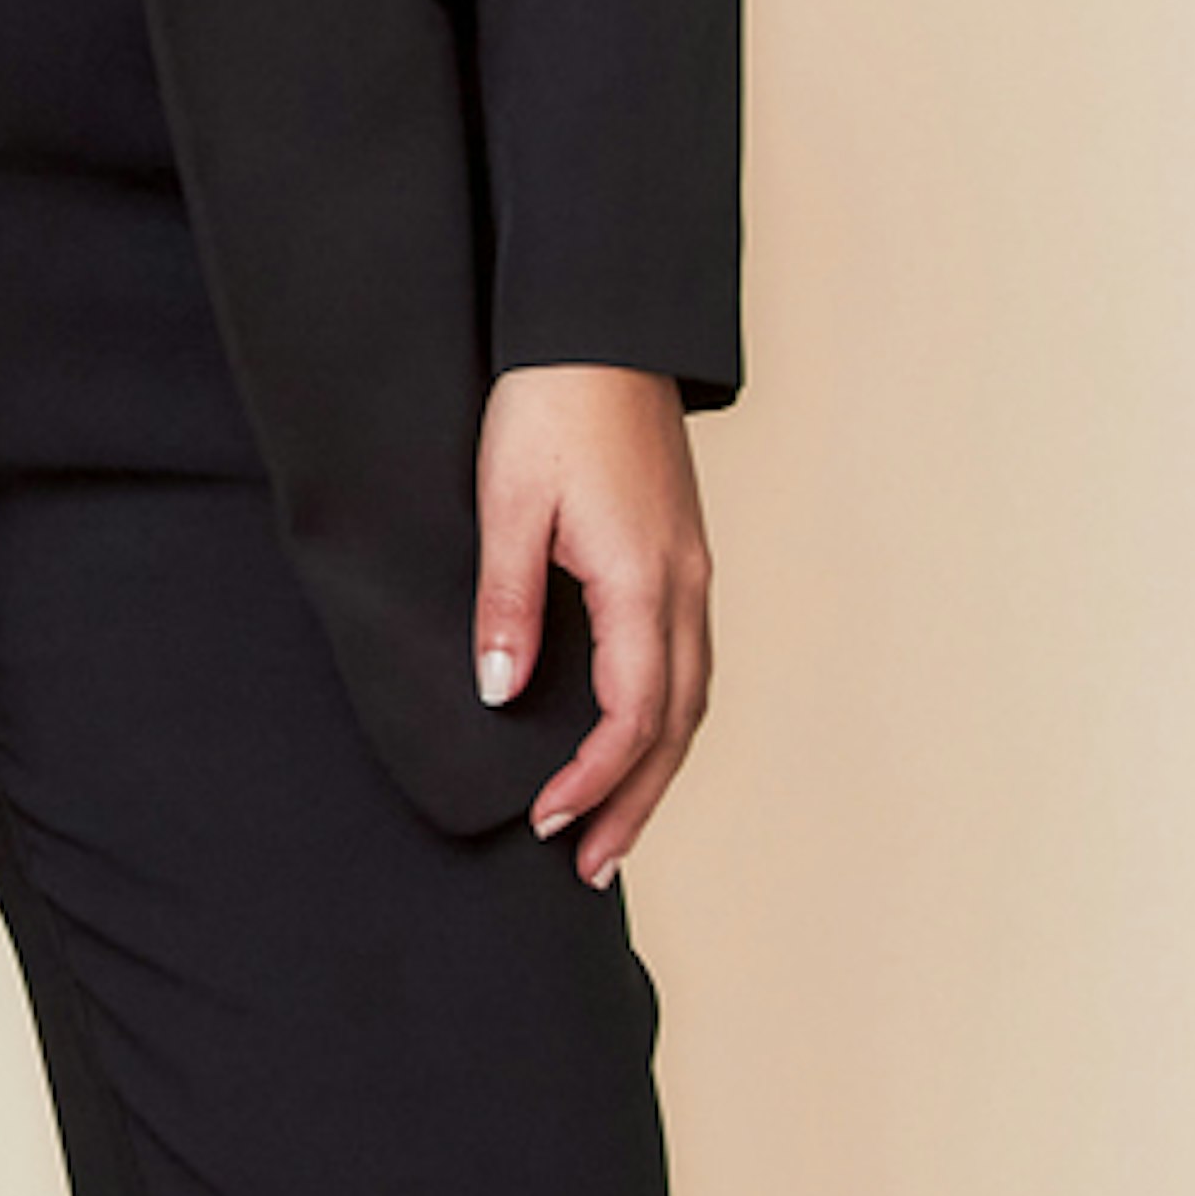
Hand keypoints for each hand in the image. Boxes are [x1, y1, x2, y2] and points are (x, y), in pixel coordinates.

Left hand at [472, 364, 713, 880]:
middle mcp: (684, 586)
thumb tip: (502, 693)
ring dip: (656, 769)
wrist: (599, 327)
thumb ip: (506, 603)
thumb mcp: (509, 503)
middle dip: (637, 803)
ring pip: (692, 697)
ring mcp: (690, 571)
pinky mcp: (680, 556)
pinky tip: (633, 739)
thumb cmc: (551, 403)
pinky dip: (664, 719)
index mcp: (643, 580)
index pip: (633, 715)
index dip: (592, 779)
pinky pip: (686, 661)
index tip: (545, 821)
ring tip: (615, 826)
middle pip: (678, 725)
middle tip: (593, 868)